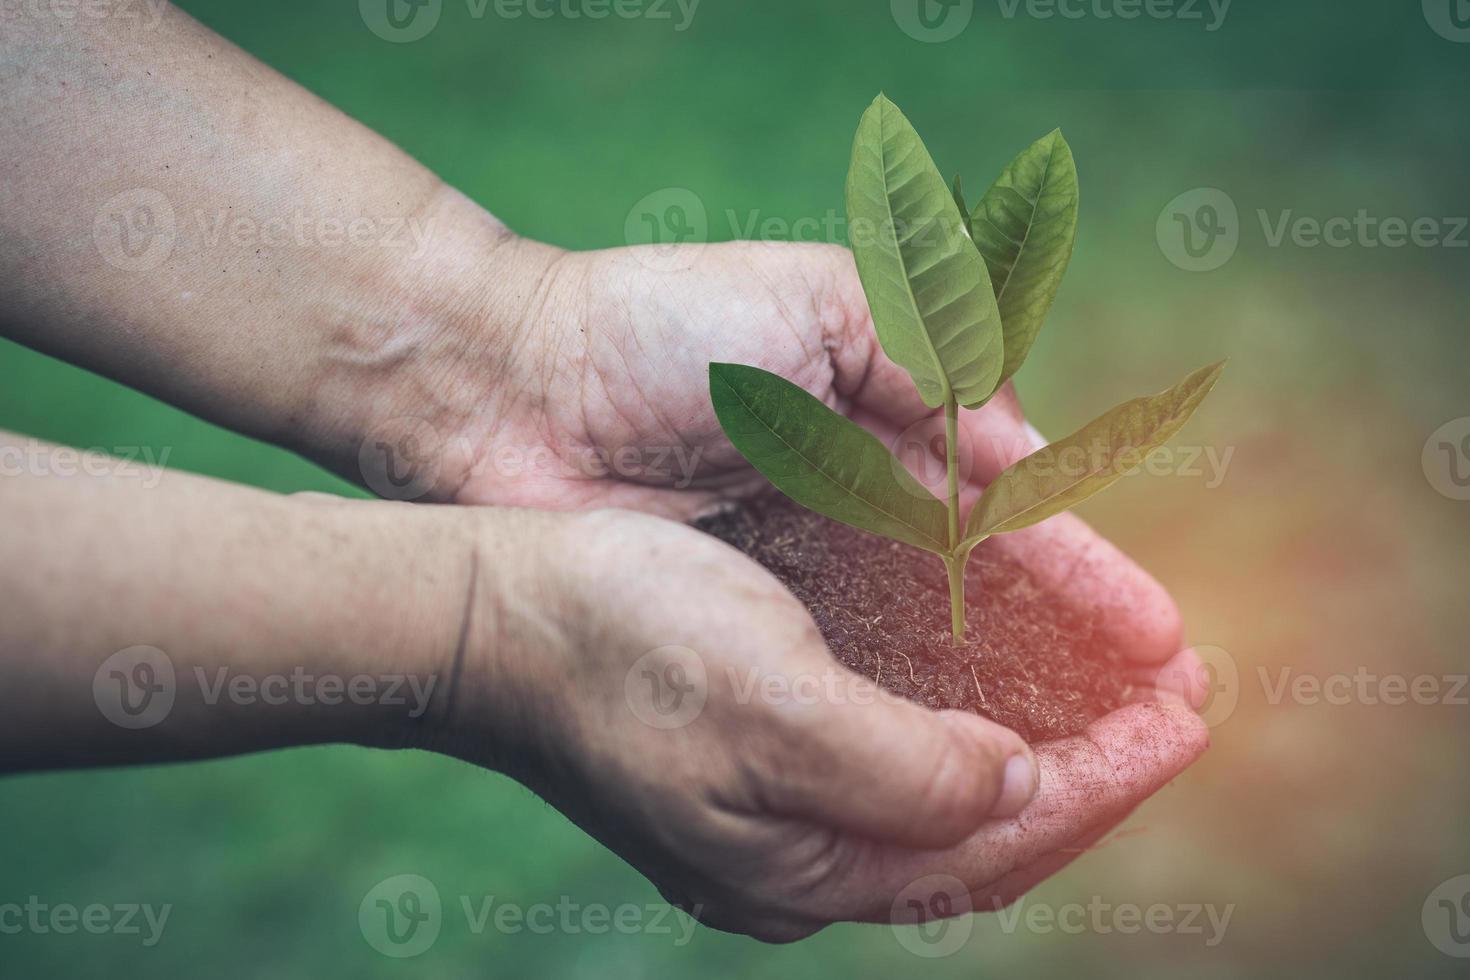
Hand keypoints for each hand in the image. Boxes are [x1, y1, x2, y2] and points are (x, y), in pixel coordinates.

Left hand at [418, 239, 1205, 687]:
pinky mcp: (743, 631)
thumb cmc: (659, 329)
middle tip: (1166, 721)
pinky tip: (981, 763)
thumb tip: (1022, 454)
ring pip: (932, 661)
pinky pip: (851, 688)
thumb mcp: (820, 304)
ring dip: (1017, 707)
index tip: (1164, 640)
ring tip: (1102, 762)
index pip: (1014, 517)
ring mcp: (800, 581)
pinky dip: (916, 720)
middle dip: (1078, 662)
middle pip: (990, 606)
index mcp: (885, 426)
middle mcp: (853, 515)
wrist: (512, 389)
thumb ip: (933, 359)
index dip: (1088, 581)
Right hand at [430, 507, 1207, 941]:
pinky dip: (968, 713)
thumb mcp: (772, 707)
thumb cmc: (619, 642)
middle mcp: (800, 853)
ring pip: (949, 788)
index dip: (1109, 778)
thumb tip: (1014, 783)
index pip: (1000, 841)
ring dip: (1041, 735)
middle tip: (1184, 696)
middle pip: (986, 827)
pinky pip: (897, 750)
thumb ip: (907, 768)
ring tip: (1121, 683)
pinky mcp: (758, 754)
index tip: (1191, 712)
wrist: (487, 612)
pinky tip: (1004, 675)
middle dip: (1093, 763)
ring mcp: (776, 807)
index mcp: (808, 863)